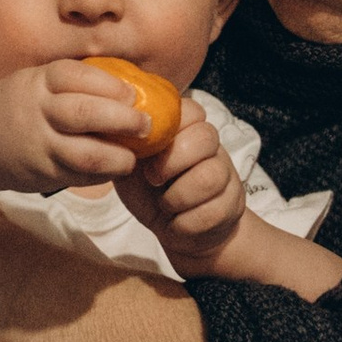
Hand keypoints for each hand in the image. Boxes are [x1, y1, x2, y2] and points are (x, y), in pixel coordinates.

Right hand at [0, 62, 151, 197]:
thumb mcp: (38, 81)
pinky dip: (103, 175)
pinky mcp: (42, 174)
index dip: (108, 84)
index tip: (133, 93)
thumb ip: (75, 82)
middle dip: (122, 120)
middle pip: (83, 114)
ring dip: (117, 157)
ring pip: (83, 155)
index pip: (74, 76)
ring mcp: (39, 145)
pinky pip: (78, 177)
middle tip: (146, 125)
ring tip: (134, 157)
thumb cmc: (22, 104)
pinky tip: (117, 169)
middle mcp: (38, 112)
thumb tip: (135, 83)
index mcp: (39, 82)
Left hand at [118, 105, 248, 273]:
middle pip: (205, 137)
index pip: (191, 110)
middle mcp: (211, 148)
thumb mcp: (132, 166)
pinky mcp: (232, 206)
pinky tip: (177, 222)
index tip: (146, 150)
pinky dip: (185, 223)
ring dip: (177, 197)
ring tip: (165, 204)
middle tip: (153, 179)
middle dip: (171, 162)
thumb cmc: (151, 192)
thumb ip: (124, 146)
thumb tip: (109, 127)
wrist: (179, 231)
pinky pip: (212, 211)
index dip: (167, 128)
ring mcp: (225, 176)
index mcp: (186, 130)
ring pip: (209, 177)